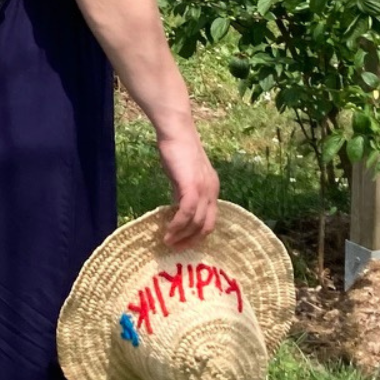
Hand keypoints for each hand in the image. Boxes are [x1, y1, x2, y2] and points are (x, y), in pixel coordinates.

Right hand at [154, 130, 219, 248]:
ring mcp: (204, 189)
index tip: (184, 242)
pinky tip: (167, 231)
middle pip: (207, 225)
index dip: (198, 234)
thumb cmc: (176, 149)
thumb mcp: (183, 175)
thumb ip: (183, 192)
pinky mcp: (192, 186)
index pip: (210, 219)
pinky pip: (186, 213)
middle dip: (191, 240)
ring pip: (196, 222)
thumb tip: (176, 209)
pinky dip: (177, 225)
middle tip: (176, 248)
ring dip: (182, 236)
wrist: (176, 131)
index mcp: (212, 189)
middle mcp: (212, 191)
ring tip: (168, 242)